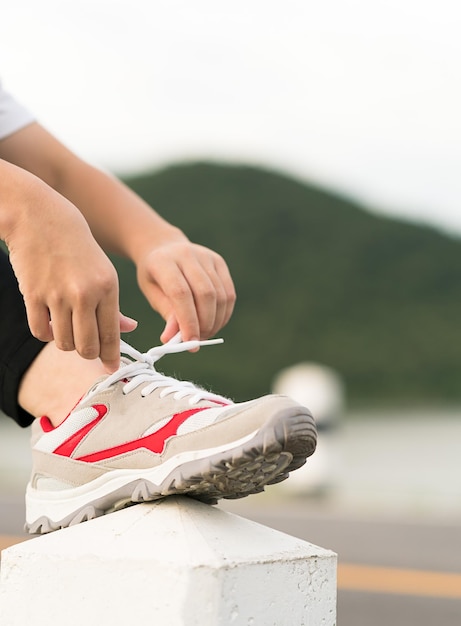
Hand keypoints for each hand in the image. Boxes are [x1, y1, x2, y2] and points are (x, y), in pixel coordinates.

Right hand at [5, 178, 135, 370]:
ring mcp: (56, 295)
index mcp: (108, 287)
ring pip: (63, 343)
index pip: (111, 335)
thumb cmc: (78, 247)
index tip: (112, 368)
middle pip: (87, 347)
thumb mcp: (104, 272)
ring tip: (68, 329)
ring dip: (67, 343)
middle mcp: (84, 293)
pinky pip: (40, 332)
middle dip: (88, 353)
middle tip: (87, 349)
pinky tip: (50, 322)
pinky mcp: (32, 295)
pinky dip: (46, 333)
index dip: (111, 357)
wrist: (41, 218)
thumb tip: (128, 330)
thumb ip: (114, 305)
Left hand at [136, 241, 235, 342]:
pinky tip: (215, 323)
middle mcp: (187, 254)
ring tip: (205, 334)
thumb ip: (166, 314)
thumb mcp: (152, 293)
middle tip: (198, 341)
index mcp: (164, 261)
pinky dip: (224, 313)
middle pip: (205, 294)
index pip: (180, 293)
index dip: (188, 320)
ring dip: (216, 321)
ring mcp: (206, 256)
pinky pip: (229, 293)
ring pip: (220, 295)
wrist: (165, 247)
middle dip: (204, 323)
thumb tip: (173, 339)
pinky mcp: (220, 262)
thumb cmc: (156, 275)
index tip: (190, 342)